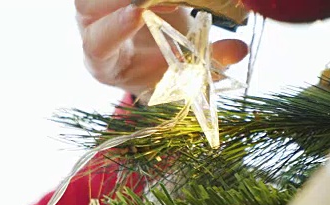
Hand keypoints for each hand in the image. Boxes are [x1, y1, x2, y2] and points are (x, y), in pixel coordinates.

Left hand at [75, 1, 248, 98]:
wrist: (142, 52)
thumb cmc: (155, 69)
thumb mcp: (179, 72)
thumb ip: (206, 63)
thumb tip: (239, 50)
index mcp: (102, 59)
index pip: (98, 42)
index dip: (116, 28)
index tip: (139, 13)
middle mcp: (90, 27)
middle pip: (93, 4)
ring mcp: (95, 5)